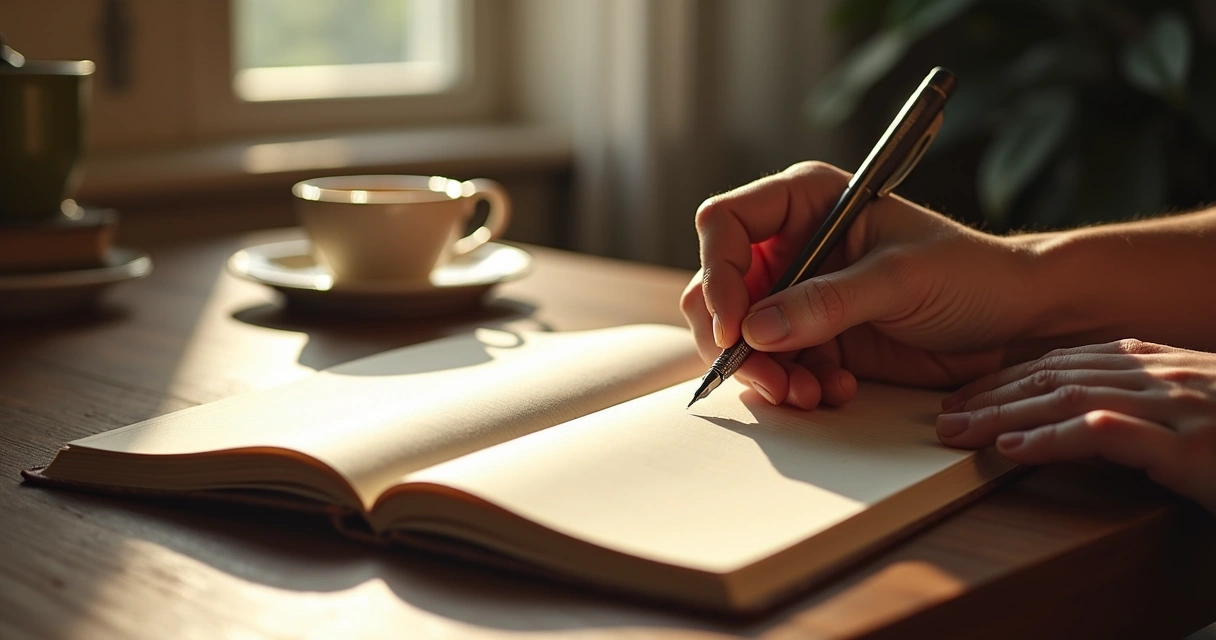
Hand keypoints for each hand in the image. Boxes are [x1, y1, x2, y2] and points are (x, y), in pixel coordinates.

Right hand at [681, 161, 1037, 408]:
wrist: (1013, 320)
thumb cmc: (970, 273)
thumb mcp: (900, 280)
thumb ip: (827, 302)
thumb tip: (755, 330)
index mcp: (805, 202)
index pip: (725, 224)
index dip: (719, 274)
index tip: (736, 327)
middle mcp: (790, 246)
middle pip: (719, 288)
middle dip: (734, 338)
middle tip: (769, 376)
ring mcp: (797, 295)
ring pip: (738, 336)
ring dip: (764, 372)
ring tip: (807, 393)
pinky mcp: (812, 339)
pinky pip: (772, 366)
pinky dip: (792, 386)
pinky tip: (834, 391)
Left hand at [938, 339, 1215, 511]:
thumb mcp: (1199, 414)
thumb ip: (1145, 409)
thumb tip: (1087, 422)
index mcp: (1163, 366)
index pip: (1070, 363)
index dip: (1012, 377)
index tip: (970, 395)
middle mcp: (1164, 378)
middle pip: (1059, 378)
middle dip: (994, 395)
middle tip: (945, 416)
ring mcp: (1176, 408)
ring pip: (1070, 400)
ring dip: (1005, 415)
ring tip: (959, 432)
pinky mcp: (1190, 447)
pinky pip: (1107, 436)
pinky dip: (1054, 440)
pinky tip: (1013, 449)